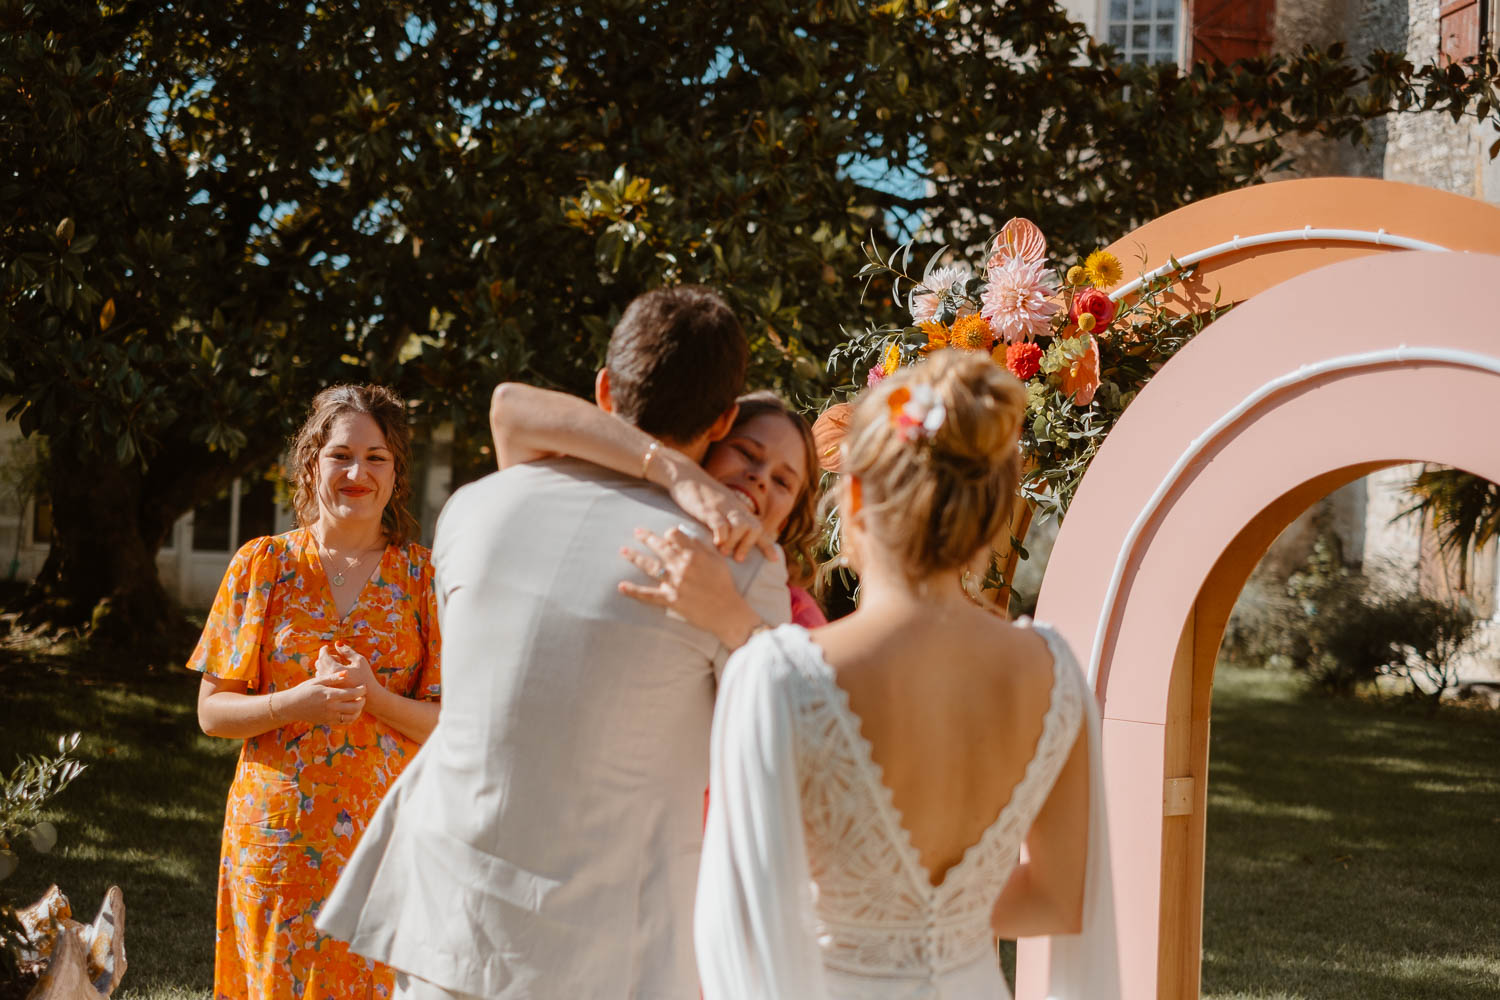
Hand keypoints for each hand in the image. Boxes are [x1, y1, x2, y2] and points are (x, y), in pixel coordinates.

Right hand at [281, 671, 366, 726]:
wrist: (291, 706)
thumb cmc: (304, 690)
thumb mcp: (318, 681)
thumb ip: (333, 678)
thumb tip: (347, 672)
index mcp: (330, 695)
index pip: (353, 694)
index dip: (362, 690)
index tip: (364, 686)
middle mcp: (331, 707)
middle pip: (355, 706)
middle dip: (362, 700)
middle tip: (363, 695)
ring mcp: (330, 716)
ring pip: (352, 716)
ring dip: (359, 710)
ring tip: (359, 703)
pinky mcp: (328, 722)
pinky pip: (344, 722)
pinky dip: (351, 717)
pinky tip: (351, 711)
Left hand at [318, 642, 378, 689]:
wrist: (368, 697)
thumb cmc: (365, 676)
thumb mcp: (359, 660)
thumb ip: (347, 651)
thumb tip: (337, 643)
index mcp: (335, 669)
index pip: (323, 656)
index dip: (323, 650)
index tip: (326, 647)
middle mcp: (328, 678)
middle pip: (319, 663)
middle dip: (325, 658)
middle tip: (337, 658)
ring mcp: (328, 686)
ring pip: (319, 672)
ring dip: (325, 666)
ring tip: (338, 667)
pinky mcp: (329, 691)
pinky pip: (322, 680)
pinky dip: (326, 674)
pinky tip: (336, 676)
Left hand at [619, 526, 764, 647]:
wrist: (727, 612)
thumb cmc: (724, 585)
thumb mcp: (718, 560)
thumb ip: (701, 547)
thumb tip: (687, 536)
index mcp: (694, 555)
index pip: (675, 536)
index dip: (670, 534)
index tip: (667, 535)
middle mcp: (681, 566)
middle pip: (659, 547)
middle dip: (646, 538)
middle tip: (636, 531)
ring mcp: (674, 583)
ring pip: (650, 566)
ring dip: (635, 557)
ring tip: (623, 551)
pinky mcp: (670, 599)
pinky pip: (648, 594)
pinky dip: (634, 591)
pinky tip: (621, 586)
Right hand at [660, 452, 775, 561]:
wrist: (685, 474)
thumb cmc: (701, 494)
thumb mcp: (720, 505)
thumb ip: (728, 519)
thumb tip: (733, 540)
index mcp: (739, 509)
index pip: (758, 527)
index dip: (767, 544)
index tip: (774, 559)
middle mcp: (735, 508)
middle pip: (755, 527)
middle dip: (750, 545)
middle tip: (739, 559)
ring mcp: (722, 507)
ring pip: (740, 526)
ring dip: (736, 542)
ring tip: (725, 553)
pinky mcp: (707, 508)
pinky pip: (720, 523)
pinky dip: (721, 536)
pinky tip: (716, 543)